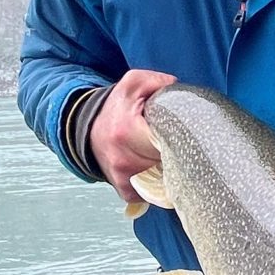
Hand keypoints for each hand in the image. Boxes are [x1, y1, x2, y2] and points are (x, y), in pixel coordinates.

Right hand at [89, 68, 177, 208]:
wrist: (89, 129)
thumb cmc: (117, 108)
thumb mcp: (133, 83)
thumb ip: (158, 81)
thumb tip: (179, 91)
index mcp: (126, 131)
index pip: (168, 141)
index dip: (180, 135)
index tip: (184, 131)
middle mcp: (123, 160)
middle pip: (169, 164)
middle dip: (178, 153)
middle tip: (178, 141)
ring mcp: (124, 179)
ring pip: (164, 181)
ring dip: (171, 169)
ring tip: (167, 152)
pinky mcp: (125, 191)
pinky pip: (153, 192)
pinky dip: (159, 182)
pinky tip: (157, 167)